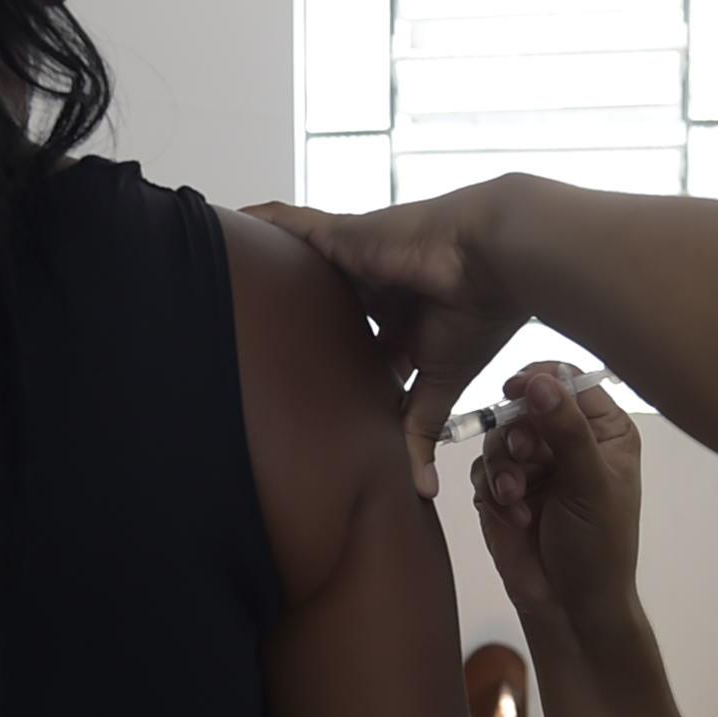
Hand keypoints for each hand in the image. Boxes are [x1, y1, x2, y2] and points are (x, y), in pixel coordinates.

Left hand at [244, 186, 529, 497]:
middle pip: (322, 306)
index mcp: (400, 319)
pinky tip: (225, 225)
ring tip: (221, 284)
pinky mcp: (342, 236)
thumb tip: (424, 492)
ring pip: (300, 266)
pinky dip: (261, 224)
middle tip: (253, 348)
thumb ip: (419, 430)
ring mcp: (357, 259)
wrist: (496, 261)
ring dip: (269, 273)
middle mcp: (375, 287)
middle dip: (296, 322)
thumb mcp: (440, 382)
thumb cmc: (478, 316)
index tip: (305, 386)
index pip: (356, 342)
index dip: (333, 360)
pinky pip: (290, 224)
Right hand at [471, 362, 641, 632]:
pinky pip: (482, 470)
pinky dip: (493, 490)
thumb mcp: (590, 483)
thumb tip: (541, 381)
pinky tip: (513, 516)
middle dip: (518, 433)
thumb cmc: (598, 544)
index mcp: (603, 431)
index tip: (517, 389)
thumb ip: (566, 430)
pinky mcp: (502, 490)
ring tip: (515, 496)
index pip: (569, 383)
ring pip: (498, 437)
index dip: (541, 381)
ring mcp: (533, 465)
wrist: (570, 605)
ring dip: (503, 466)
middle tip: (523, 454)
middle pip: (525, 406)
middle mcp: (567, 440)